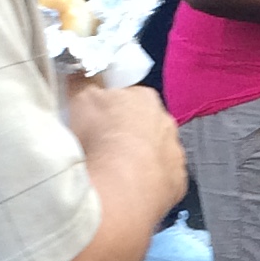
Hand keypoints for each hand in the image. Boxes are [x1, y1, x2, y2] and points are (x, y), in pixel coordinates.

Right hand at [64, 76, 188, 208]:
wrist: (121, 187)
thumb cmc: (100, 137)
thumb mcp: (81, 99)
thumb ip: (83, 83)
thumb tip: (81, 69)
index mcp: (145, 98)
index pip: (129, 97)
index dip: (111, 109)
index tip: (97, 122)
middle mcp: (167, 123)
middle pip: (146, 125)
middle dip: (129, 134)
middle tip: (105, 148)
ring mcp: (176, 154)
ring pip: (157, 153)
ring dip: (142, 160)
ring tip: (117, 173)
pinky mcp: (178, 183)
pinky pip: (163, 180)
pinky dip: (150, 184)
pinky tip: (131, 191)